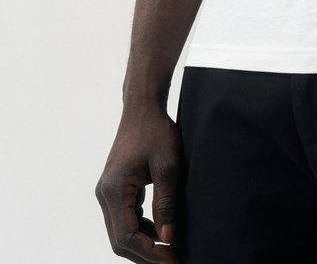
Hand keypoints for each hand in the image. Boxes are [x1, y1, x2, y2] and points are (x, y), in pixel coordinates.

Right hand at [95, 106, 181, 261]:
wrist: (143, 107)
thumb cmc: (156, 131)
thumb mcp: (168, 165)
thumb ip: (166, 202)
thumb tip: (167, 239)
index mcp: (114, 190)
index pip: (127, 236)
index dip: (150, 253)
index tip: (172, 260)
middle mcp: (104, 194)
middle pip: (120, 240)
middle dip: (145, 254)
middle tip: (172, 261)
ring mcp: (108, 192)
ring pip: (121, 232)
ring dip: (144, 244)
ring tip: (170, 251)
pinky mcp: (116, 189)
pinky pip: (125, 218)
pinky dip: (141, 229)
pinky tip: (161, 231)